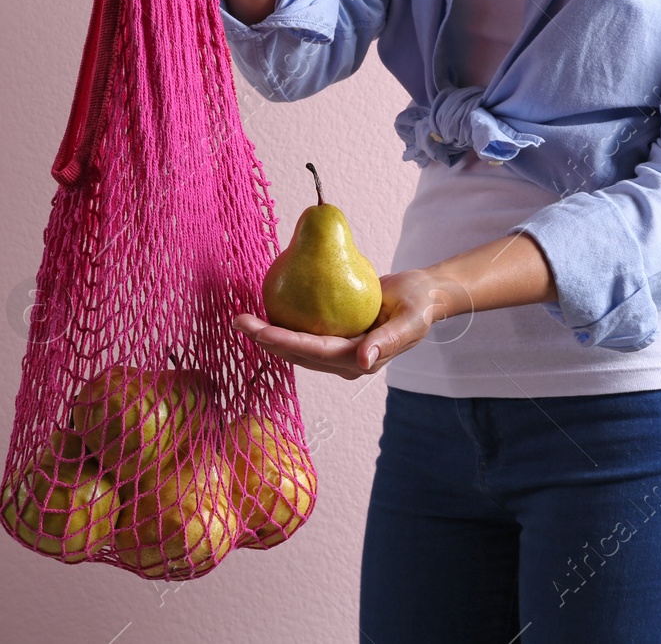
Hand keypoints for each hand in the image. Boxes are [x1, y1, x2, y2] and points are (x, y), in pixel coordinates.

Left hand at [232, 268, 472, 380]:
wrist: (422, 297)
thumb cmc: (418, 304)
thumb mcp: (411, 320)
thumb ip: (388, 341)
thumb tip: (363, 362)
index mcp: (361, 361)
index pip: (315, 352)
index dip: (286, 343)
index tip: (260, 330)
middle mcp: (345, 361)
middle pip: (298, 354)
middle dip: (266, 340)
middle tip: (238, 320)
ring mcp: (338, 352)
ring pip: (295, 348)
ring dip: (267, 335)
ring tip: (241, 318)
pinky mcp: (333, 339)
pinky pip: (302, 334)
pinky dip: (281, 325)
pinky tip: (263, 309)